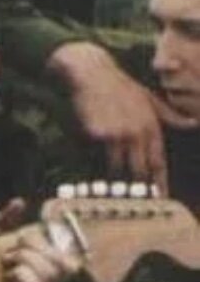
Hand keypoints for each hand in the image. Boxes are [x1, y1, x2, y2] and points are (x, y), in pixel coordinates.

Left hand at [0, 199, 83, 281]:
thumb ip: (7, 220)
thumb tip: (19, 201)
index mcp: (44, 269)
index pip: (70, 258)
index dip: (52, 242)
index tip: (23, 237)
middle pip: (67, 264)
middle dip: (39, 247)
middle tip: (14, 247)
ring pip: (51, 273)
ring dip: (27, 258)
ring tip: (7, 260)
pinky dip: (21, 274)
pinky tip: (8, 274)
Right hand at [47, 42, 168, 192]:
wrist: (93, 74)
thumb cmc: (120, 87)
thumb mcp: (150, 99)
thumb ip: (171, 115)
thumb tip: (194, 123)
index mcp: (151, 126)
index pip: (158, 162)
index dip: (160, 183)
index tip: (161, 199)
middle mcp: (137, 132)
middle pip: (140, 170)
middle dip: (139, 190)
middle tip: (137, 206)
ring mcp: (117, 134)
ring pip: (118, 169)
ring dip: (116, 185)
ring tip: (113, 199)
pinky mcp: (97, 135)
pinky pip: (96, 159)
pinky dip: (95, 170)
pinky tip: (93, 179)